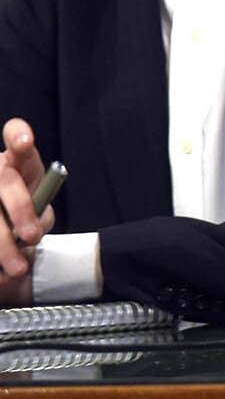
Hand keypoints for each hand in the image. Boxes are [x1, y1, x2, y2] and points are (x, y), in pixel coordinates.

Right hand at [0, 118, 52, 295]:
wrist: (8, 219)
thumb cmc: (24, 206)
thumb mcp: (37, 201)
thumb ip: (39, 208)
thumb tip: (30, 233)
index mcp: (16, 159)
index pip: (14, 134)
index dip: (18, 135)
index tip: (25, 141)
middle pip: (5, 183)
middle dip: (20, 211)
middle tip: (34, 237)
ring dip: (2, 245)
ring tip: (17, 269)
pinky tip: (2, 273)